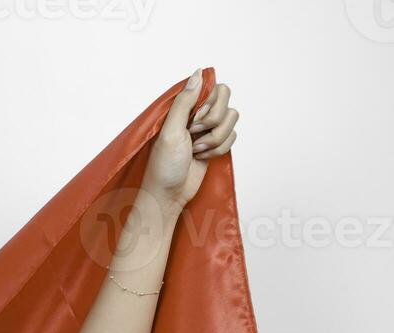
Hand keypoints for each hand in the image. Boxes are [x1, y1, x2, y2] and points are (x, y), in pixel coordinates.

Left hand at [144, 68, 239, 211]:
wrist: (169, 194)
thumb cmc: (164, 165)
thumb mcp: (171, 130)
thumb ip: (185, 101)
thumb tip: (199, 73)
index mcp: (185, 107)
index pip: (214, 89)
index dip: (209, 105)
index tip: (194, 120)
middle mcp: (198, 115)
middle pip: (227, 103)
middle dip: (213, 123)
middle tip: (194, 135)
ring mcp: (208, 130)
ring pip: (232, 121)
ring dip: (214, 139)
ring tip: (195, 150)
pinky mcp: (215, 144)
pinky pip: (232, 137)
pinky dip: (218, 150)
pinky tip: (201, 157)